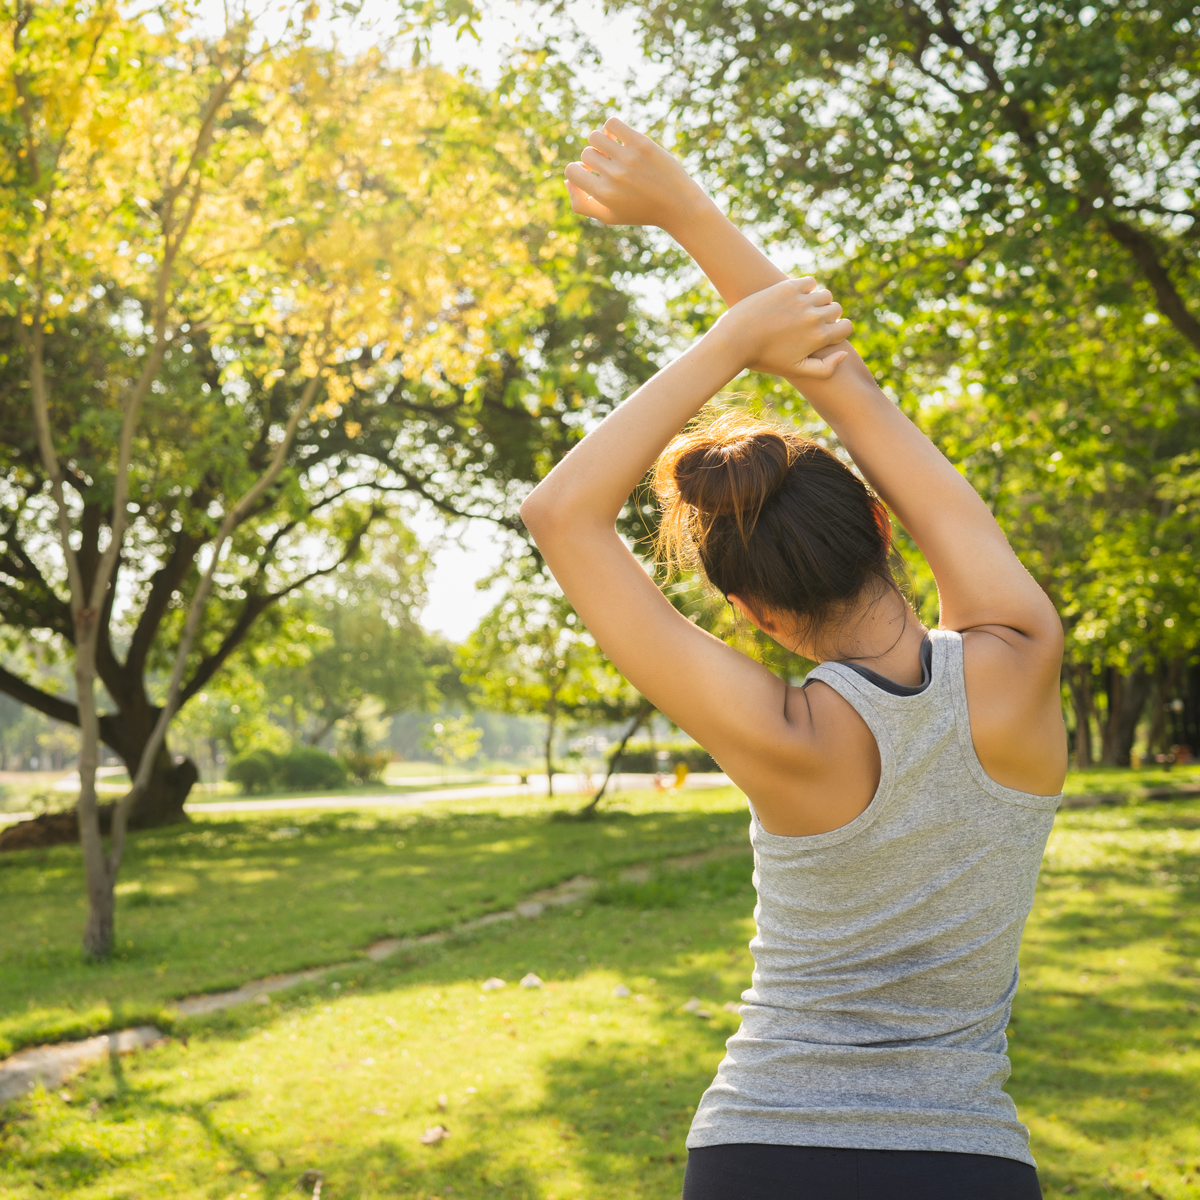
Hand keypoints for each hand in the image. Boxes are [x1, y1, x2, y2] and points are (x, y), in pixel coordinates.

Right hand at [564, 117, 708, 228]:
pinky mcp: (642, 144)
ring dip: (600, 142)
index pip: (571, 171)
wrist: (678, 205)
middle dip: (594, 159)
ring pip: (596, 136)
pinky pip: (613, 123)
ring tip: (613, 150)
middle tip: (610, 166)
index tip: (591, 174)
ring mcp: (628, 158)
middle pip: (586, 154)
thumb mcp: (608, 216)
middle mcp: (614, 176)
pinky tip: (620, 138)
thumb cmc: (640, 212)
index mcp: (604, 195)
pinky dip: (611, 128)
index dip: (577, 171)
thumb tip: (568, 179)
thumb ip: (580, 203)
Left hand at [715, 277, 852, 379]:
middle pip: (837, 310)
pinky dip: (807, 288)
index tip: (826, 333)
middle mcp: (814, 317)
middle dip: (828, 316)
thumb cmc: (764, 358)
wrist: (735, 340)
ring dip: (818, 301)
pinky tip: (795, 298)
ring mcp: (801, 300)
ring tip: (803, 310)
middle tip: (810, 323)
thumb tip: (845, 353)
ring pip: (825, 295)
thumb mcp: (795, 370)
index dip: (838, 331)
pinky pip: (810, 282)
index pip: (847, 328)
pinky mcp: (787, 287)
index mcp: (818, 338)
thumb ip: (825, 369)